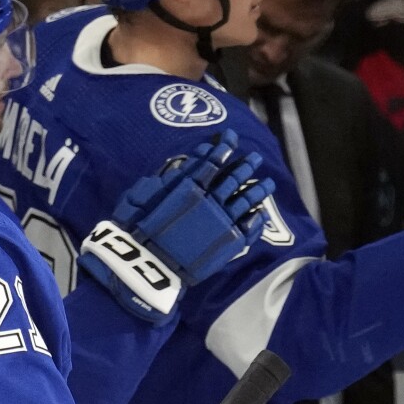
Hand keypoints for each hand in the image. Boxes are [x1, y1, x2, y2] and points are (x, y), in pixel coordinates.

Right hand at [79, 130, 272, 323]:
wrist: (147, 265)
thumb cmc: (135, 229)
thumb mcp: (139, 197)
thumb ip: (163, 181)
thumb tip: (181, 167)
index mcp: (190, 185)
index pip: (213, 160)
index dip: (224, 146)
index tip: (230, 137)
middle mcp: (211, 199)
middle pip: (234, 177)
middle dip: (245, 165)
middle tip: (254, 157)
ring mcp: (224, 220)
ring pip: (248, 199)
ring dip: (259, 190)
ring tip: (268, 183)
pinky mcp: (230, 242)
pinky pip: (249, 226)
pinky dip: (256, 218)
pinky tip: (260, 213)